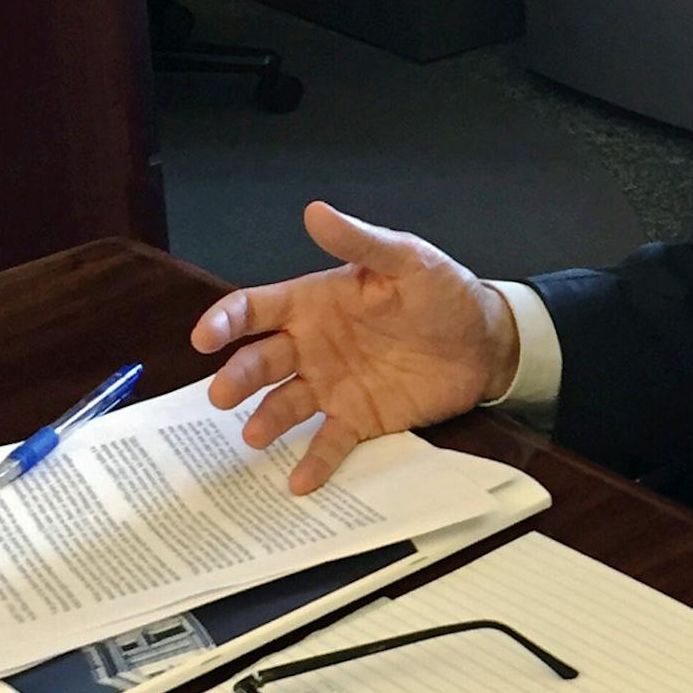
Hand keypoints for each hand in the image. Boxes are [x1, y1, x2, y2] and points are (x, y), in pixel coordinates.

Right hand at [189, 201, 520, 494]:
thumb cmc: (443, 293)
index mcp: (314, 304)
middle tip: (222, 395)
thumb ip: (360, 242)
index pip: (256, 309)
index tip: (205, 338)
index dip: (226, 321)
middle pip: (260, 362)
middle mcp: (312, 346)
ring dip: (266, 420)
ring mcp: (332, 386)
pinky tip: (299, 482)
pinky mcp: (358, 420)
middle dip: (237, 377)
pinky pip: (328, 443)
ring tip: (256, 436)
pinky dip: (313, 462)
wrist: (487, 341)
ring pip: (285, 405)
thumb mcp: (407, 260)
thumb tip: (315, 211)